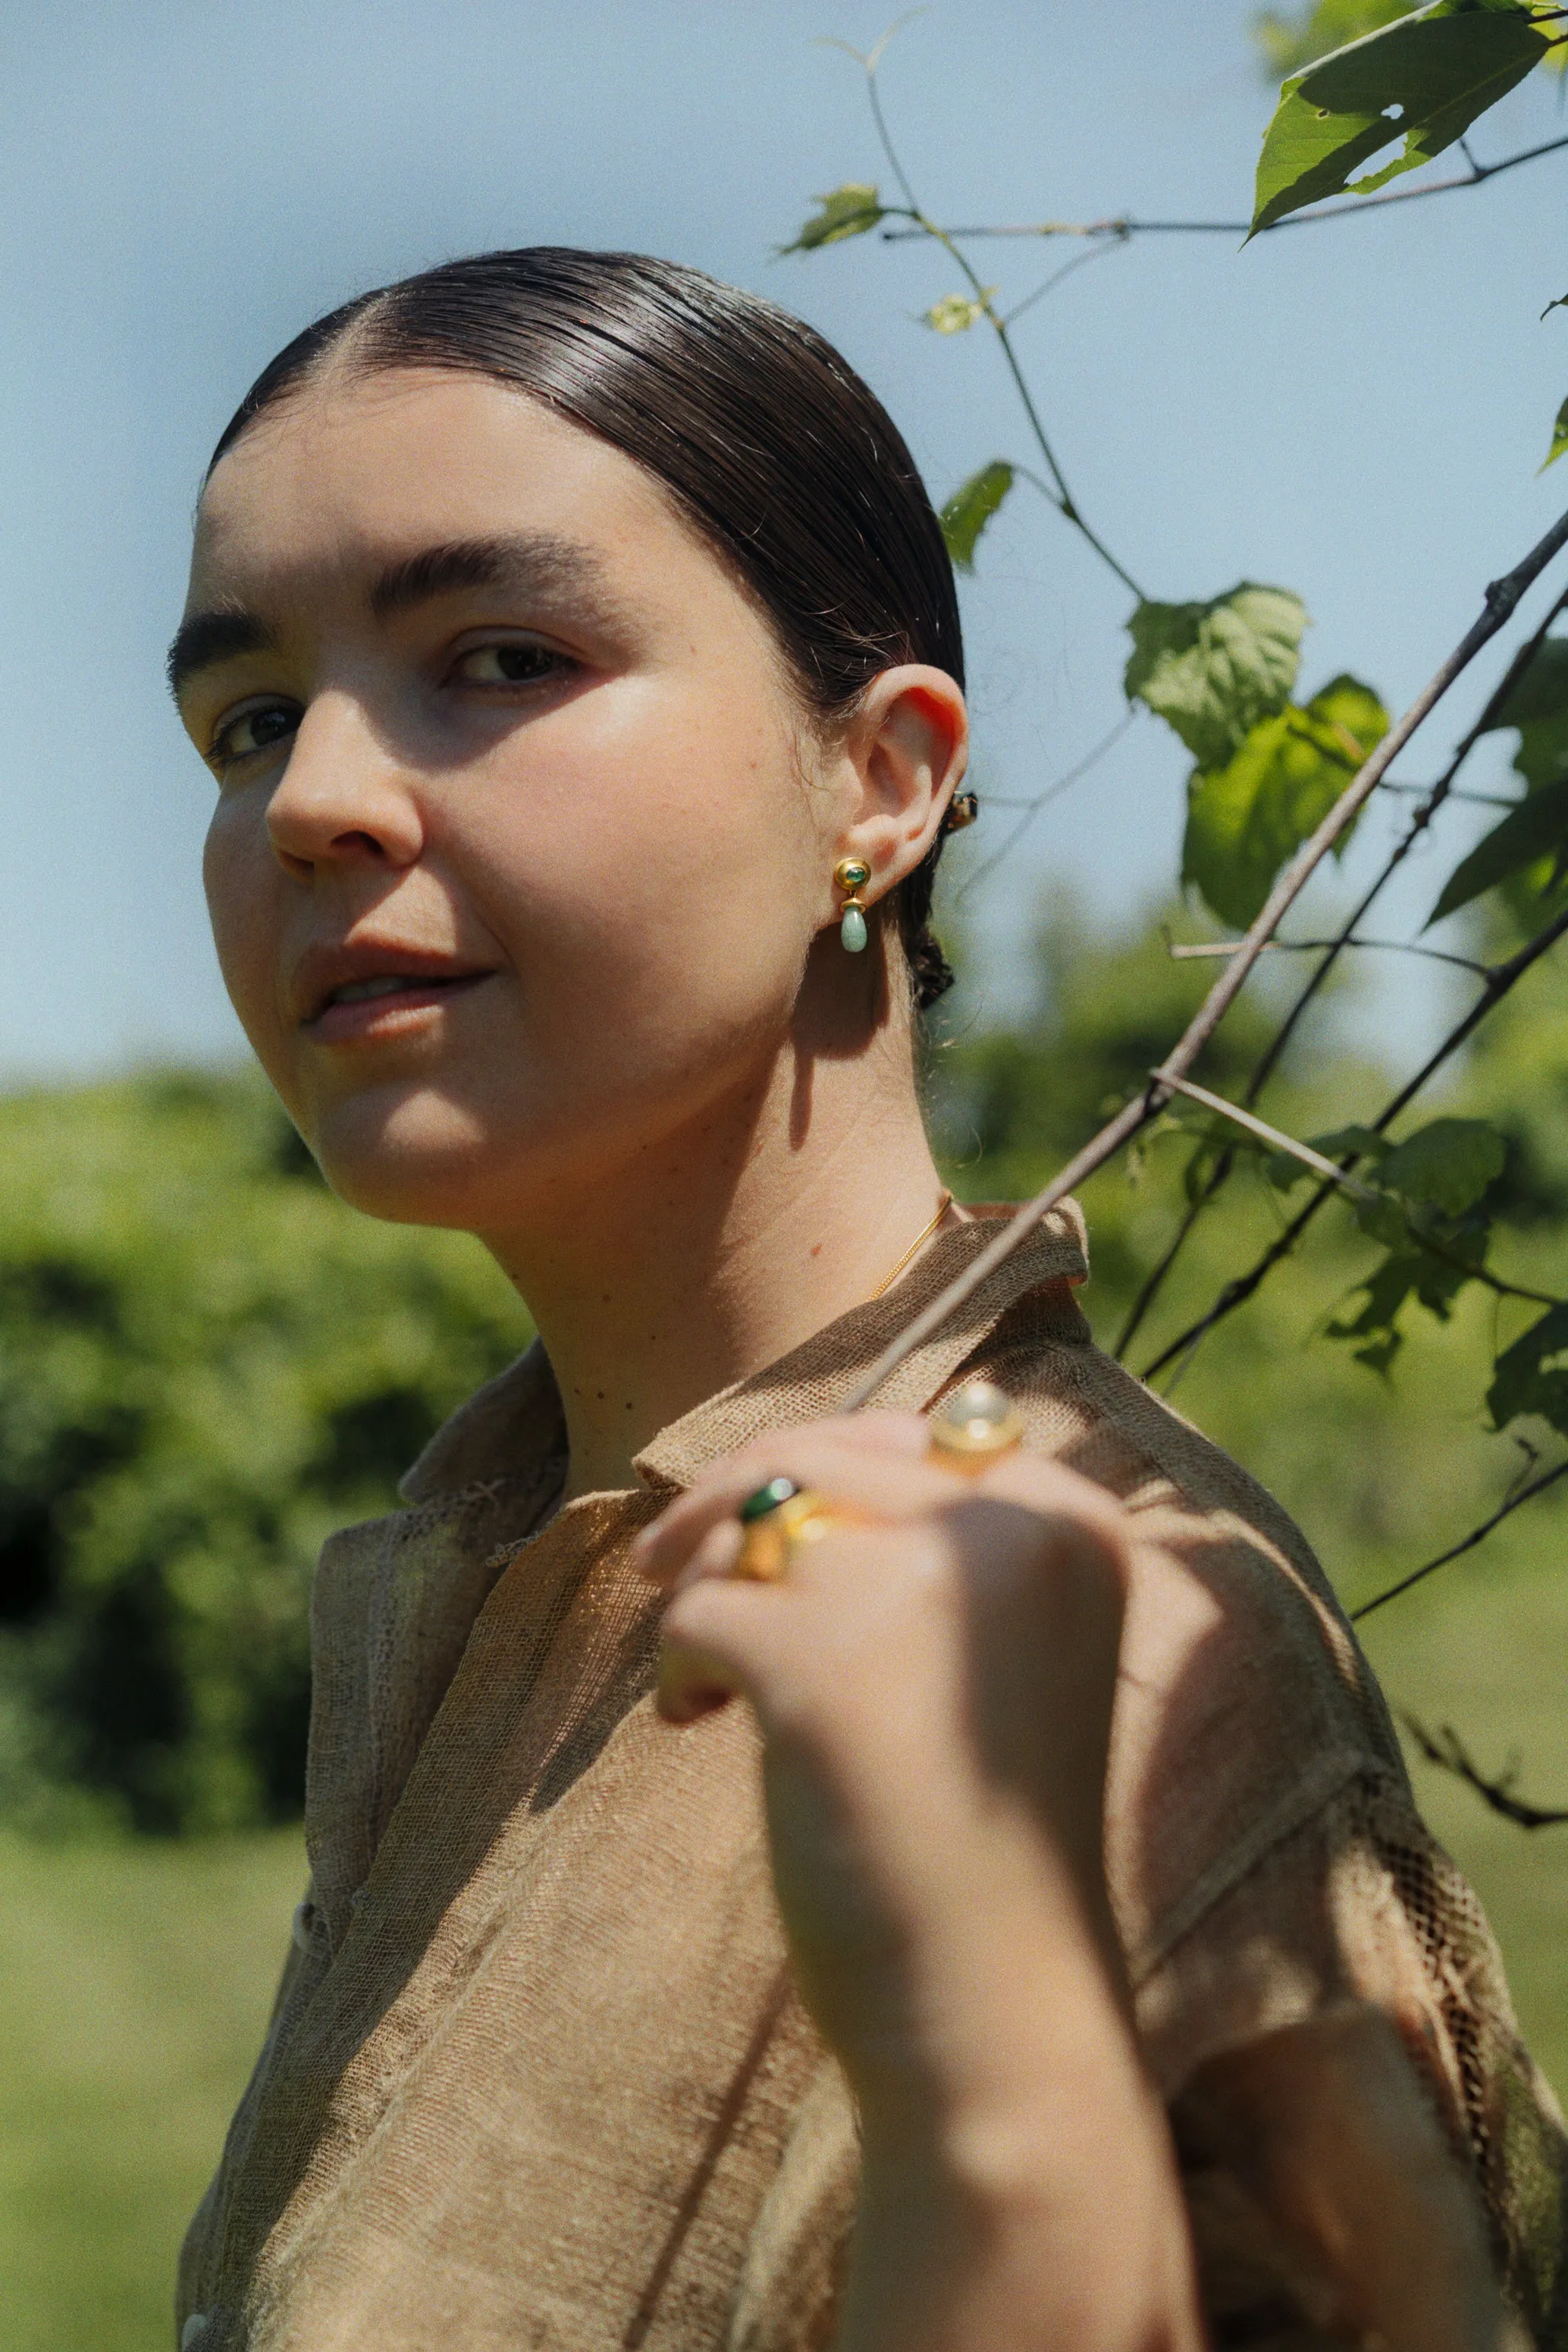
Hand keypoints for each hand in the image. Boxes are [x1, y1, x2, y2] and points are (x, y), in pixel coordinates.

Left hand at [637, 1412, 1204, 2351]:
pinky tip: (700, 1727)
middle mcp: (1013, 1529)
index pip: (921, 1433)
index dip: (827, 1468)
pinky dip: (678, 1667)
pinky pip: (700, 1611)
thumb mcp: (994, 1657)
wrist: (997, 2013)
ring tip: (709, 1682)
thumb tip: (800, 1457)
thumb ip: (937, 1547)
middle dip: (731, 1505)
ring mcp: (921, 1585)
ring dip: (704, 1586)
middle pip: (822, 1456)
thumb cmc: (985, 1840)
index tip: (769, 1527)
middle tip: (663, 1566)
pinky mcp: (821, 1657)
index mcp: (1074, 1523)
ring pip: (754, 1519)